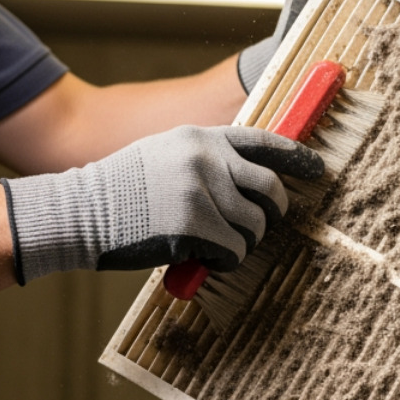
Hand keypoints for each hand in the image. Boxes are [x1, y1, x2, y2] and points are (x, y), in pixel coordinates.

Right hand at [0, 125, 322, 283]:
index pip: (264, 143)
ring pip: (255, 226)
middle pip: (270, 189)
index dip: (297, 158)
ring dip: (242, 242)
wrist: (80, 211)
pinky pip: (234, 251)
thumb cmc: (122, 190)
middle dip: (272, 213)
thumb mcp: (165, 155)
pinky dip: (224, 260)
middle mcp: (208, 159)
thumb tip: (250, 182)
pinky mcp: (196, 226)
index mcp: (202, 138)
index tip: (318, 171)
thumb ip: (206, 160)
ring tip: (214, 243)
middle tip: (260, 226)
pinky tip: (201, 257)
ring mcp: (203, 191)